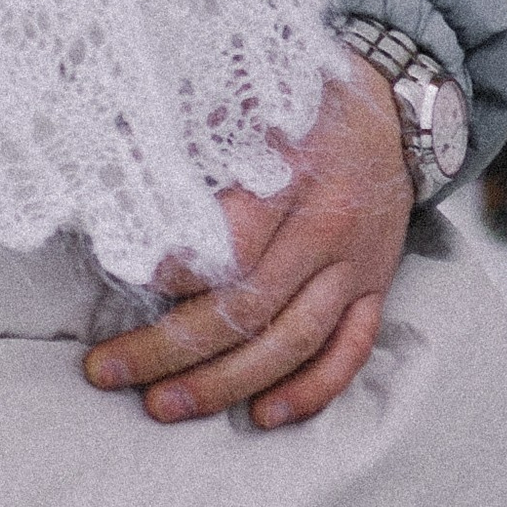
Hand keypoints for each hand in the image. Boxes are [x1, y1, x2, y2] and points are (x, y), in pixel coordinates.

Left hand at [82, 58, 412, 433]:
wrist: (396, 106)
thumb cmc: (305, 96)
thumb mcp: (252, 90)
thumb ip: (198, 130)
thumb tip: (121, 159)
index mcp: (294, 171)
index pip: (233, 241)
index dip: (176, 270)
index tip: (124, 281)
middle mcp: (329, 227)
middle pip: (250, 307)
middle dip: (174, 348)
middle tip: (110, 371)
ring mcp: (356, 265)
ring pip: (292, 342)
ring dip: (226, 384)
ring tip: (164, 406)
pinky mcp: (375, 288)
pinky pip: (348, 352)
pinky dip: (311, 391)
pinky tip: (265, 416)